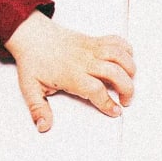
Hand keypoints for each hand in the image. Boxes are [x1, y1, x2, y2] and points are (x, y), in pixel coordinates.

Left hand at [5, 11, 135, 131]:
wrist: (30, 34)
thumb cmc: (33, 60)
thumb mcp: (30, 88)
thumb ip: (39, 109)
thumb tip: (43, 126)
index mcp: (71, 74)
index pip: (96, 89)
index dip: (108, 103)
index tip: (115, 111)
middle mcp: (84, 60)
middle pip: (115, 72)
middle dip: (127, 89)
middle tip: (125, 100)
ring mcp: (91, 48)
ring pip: (119, 55)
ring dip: (130, 69)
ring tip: (129, 81)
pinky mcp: (94, 40)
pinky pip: (117, 41)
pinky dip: (127, 50)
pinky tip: (126, 61)